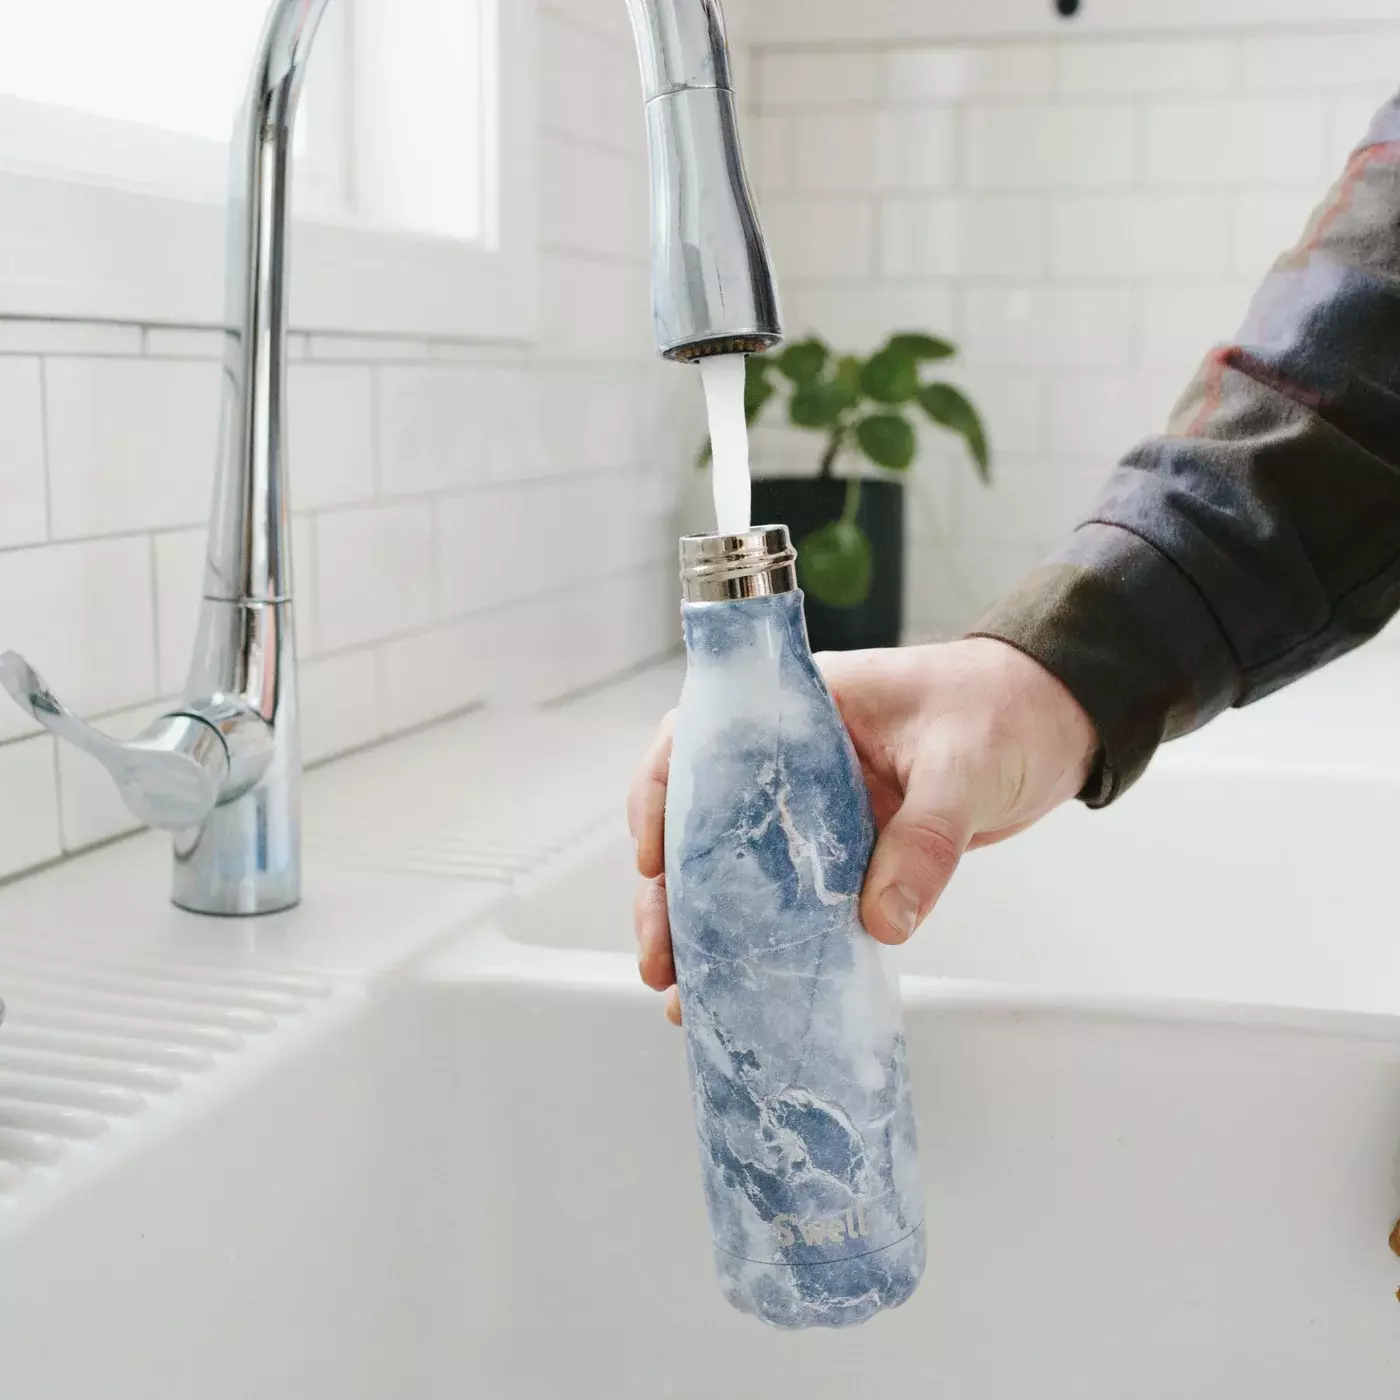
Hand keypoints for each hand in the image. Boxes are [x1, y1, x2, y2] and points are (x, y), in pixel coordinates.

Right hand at [628, 638, 1098, 1023]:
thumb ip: (925, 840)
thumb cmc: (1006, 708)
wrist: (1059, 721)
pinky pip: (795, 894)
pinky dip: (771, 938)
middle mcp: (794, 756)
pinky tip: (751, 985)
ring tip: (689, 991)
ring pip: (740, 866)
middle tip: (665, 957)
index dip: (661, 798)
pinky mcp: (849, 847)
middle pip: (703, 819)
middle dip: (673, 892)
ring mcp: (817, 805)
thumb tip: (882, 920)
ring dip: (709, 927)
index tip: (652, 860)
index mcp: (801, 707)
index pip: (701, 739)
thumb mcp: (964, 766)